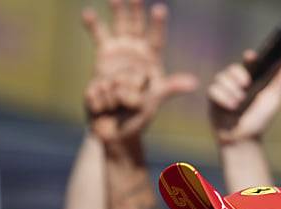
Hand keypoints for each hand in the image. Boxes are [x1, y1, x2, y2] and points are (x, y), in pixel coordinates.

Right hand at [82, 0, 196, 142]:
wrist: (114, 125)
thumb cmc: (139, 114)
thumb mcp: (155, 99)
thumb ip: (170, 87)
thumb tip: (193, 83)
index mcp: (152, 60)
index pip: (156, 38)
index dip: (158, 24)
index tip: (159, 9)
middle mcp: (136, 51)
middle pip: (136, 26)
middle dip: (136, 11)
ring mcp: (119, 51)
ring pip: (119, 27)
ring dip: (117, 12)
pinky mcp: (102, 56)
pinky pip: (98, 37)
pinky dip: (93, 25)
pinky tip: (86, 13)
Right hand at [208, 51, 280, 144]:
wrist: (243, 139)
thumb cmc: (259, 120)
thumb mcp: (273, 100)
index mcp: (251, 79)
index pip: (249, 62)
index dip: (249, 57)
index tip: (251, 56)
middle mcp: (236, 82)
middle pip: (232, 68)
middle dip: (238, 75)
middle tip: (246, 85)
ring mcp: (223, 90)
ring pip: (221, 78)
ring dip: (232, 91)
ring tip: (239, 104)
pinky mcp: (213, 99)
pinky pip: (213, 90)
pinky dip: (223, 98)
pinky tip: (231, 107)